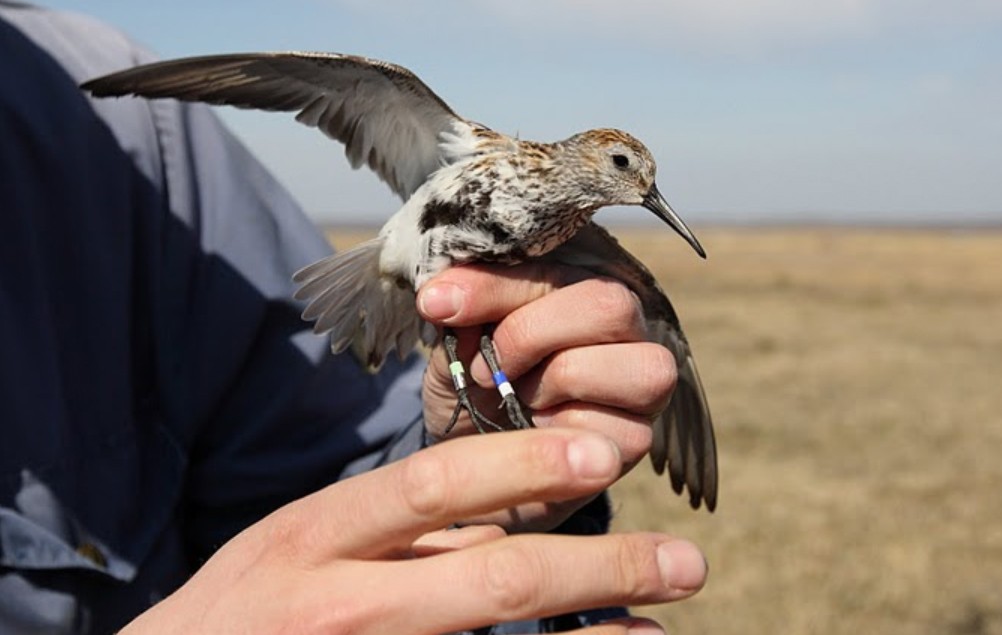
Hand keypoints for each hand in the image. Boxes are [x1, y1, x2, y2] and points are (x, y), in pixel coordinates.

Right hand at [118, 429, 705, 634]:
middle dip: (596, 567)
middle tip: (685, 560)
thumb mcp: (304, 538)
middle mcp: (338, 601)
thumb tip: (516, 494)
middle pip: (485, 580)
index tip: (600, 452)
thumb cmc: (247, 601)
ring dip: (590, 628)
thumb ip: (397, 520)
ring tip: (665, 616)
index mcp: (313, 533)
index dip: (521, 467)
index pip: (430, 487)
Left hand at [417, 263, 677, 529]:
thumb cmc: (474, 384)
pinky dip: (571, 430)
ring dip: (562, 381)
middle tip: (488, 367)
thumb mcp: (457, 343)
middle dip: (532, 334)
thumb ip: (461, 314)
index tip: (436, 304)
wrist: (472, 458)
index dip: (493, 285)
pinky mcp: (639, 435)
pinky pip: (627, 428)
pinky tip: (541, 430)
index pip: (553, 266)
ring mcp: (643, 381)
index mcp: (580, 285)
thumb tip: (440, 298)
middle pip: (611, 305)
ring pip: (639, 365)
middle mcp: (625, 326)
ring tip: (522, 397)